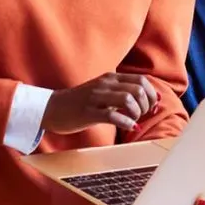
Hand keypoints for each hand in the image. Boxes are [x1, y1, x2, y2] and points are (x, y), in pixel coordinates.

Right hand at [42, 73, 158, 133]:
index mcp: (111, 78)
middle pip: (138, 89)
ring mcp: (96, 97)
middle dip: (147, 104)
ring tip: (134, 120)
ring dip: (137, 112)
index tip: (152, 106)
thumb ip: (124, 93)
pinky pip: (112, 115)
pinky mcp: (88, 112)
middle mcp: (105, 84)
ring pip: (127, 99)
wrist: (52, 107)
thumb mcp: (104, 92)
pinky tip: (129, 127)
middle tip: (142, 115)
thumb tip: (152, 101)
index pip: (141, 80)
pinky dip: (126, 122)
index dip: (152, 94)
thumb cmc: (82, 102)